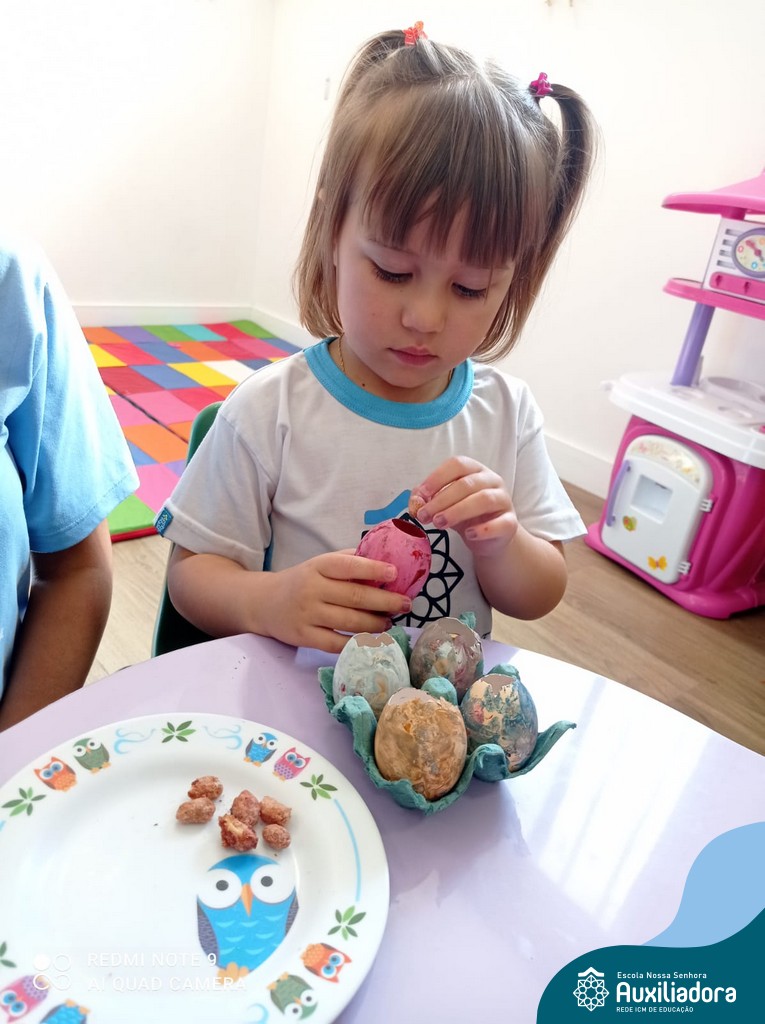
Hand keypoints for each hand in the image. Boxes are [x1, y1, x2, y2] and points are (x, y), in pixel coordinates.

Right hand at [261, 550, 411, 653]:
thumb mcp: (320, 564)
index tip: (395, 573)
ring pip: (349, 621)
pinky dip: (356, 642)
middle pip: (355, 596)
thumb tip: (387, 560)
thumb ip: (349, 561)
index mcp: (318, 566)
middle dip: (385, 601)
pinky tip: (371, 639)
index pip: (348, 566)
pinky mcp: (303, 636)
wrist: (264, 602)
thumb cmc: (302, 581)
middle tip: (405, 604)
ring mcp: (307, 614)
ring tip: (390, 622)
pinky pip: (336, 643)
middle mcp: (312, 589)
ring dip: (376, 623)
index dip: (373, 569)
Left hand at [411, 457, 517, 556]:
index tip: (420, 495)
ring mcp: (504, 500)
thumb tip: (415, 499)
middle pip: (467, 484)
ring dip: (457, 511)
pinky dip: (483, 529)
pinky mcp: (510, 523)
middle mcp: (492, 480)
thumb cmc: (467, 515)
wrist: (491, 538)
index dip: (437, 477)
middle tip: (424, 516)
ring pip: (484, 500)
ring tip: (439, 524)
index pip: (457, 465)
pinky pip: (501, 523)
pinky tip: (468, 534)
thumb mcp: (446, 504)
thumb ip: (430, 498)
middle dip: (441, 500)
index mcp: (475, 470)